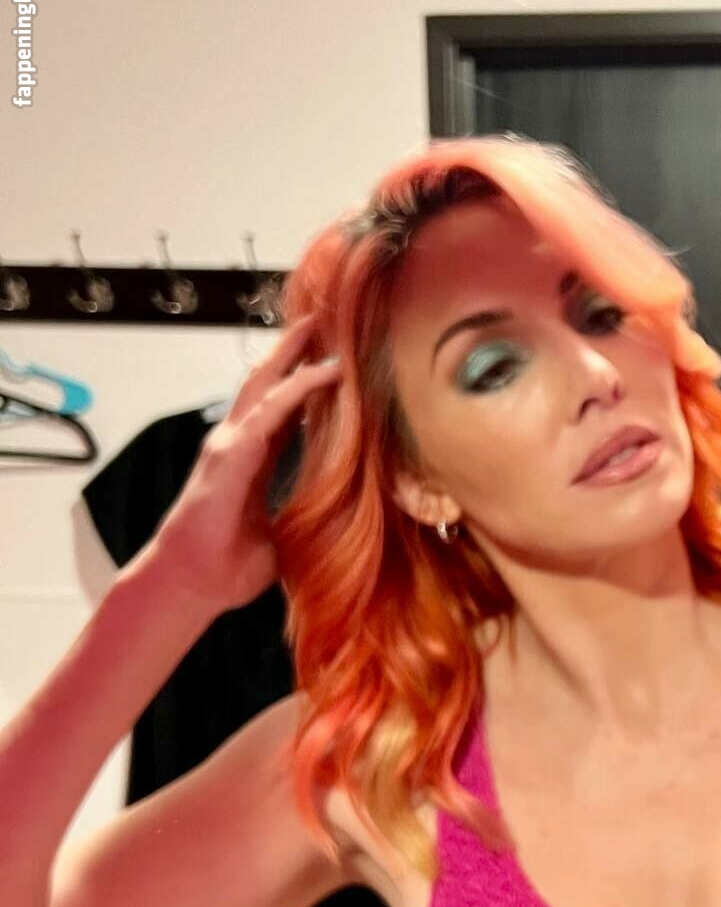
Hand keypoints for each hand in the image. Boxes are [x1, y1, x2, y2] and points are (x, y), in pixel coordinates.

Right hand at [150, 311, 341, 612]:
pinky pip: (269, 414)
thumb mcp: (281, 537)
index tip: (332, 361)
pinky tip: (325, 373)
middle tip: (320, 320)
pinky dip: (298, 390)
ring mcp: (230, 447)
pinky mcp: (230, 458)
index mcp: (252, 462)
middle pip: (267, 385)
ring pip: (264, 387)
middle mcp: (238, 445)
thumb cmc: (228, 569)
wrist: (192, 585)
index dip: (303, 384)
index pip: (281, 411)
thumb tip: (341, 526)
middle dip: (292, 352)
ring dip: (292, 355)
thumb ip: (302, 518)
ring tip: (318, 326)